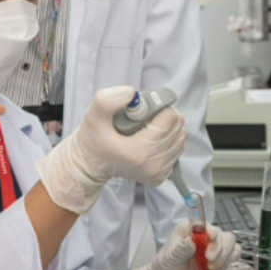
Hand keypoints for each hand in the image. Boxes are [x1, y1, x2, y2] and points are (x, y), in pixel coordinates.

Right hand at [35, 86, 185, 214]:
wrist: (89, 165)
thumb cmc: (92, 140)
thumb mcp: (94, 115)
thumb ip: (109, 100)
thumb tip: (132, 93)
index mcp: (139, 151)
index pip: (169, 119)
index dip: (159, 107)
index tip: (144, 109)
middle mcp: (153, 166)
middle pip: (178, 128)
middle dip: (165, 116)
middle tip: (146, 116)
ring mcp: (158, 173)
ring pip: (181, 138)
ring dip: (169, 128)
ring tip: (148, 127)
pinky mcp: (161, 176)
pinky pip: (177, 150)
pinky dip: (168, 140)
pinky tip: (151, 139)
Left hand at [123, 222, 240, 269]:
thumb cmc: (164, 269)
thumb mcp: (169, 259)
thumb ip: (181, 249)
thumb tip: (191, 242)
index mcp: (190, 229)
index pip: (209, 226)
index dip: (213, 235)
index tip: (208, 250)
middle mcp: (204, 236)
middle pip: (224, 236)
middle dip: (220, 250)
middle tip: (209, 262)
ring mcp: (213, 249)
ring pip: (232, 245)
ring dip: (224, 257)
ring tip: (210, 268)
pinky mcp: (219, 262)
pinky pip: (233, 255)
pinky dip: (228, 262)